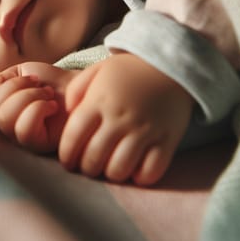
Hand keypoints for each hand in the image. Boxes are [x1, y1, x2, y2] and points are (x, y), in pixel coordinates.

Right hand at [0, 62, 76, 152]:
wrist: (79, 86)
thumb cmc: (50, 82)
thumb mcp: (20, 72)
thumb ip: (0, 81)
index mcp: (0, 111)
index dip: (6, 85)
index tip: (30, 79)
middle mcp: (6, 129)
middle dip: (19, 88)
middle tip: (40, 86)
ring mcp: (20, 139)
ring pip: (6, 118)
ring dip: (30, 96)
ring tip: (47, 95)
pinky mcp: (37, 146)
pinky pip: (24, 129)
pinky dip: (39, 108)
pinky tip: (53, 107)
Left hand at [59, 53, 192, 185]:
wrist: (173, 63)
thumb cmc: (131, 69)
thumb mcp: (98, 70)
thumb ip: (76, 89)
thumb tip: (67, 113)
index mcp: (99, 101)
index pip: (72, 138)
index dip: (66, 156)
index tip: (69, 160)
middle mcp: (120, 118)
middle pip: (93, 159)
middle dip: (87, 168)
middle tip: (91, 165)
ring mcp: (144, 130)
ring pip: (118, 170)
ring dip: (111, 174)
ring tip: (113, 167)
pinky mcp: (167, 140)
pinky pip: (150, 172)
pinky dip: (140, 177)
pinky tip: (137, 168)